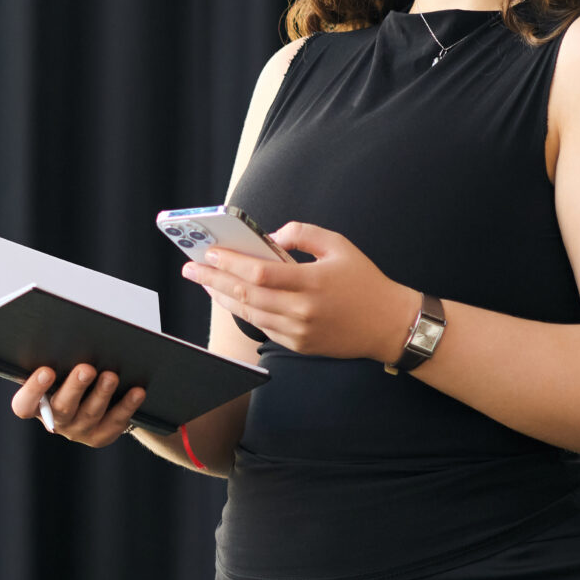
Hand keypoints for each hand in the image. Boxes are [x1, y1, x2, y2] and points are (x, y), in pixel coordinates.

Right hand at [12, 363, 145, 446]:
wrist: (92, 400)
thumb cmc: (68, 376)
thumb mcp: (59, 369)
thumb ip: (59, 360)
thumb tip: (71, 337)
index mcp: (36, 405)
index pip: (25, 404)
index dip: (33, 390)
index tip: (46, 371)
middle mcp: (55, 421)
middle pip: (62, 408)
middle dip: (75, 387)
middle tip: (86, 368)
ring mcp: (78, 431)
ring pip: (90, 414)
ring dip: (102, 394)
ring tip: (111, 376)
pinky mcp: (100, 436)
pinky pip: (115, 422)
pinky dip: (127, 406)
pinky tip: (137, 392)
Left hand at [183, 222, 422, 362]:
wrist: (388, 325)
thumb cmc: (364, 281)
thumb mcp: (339, 245)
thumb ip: (303, 233)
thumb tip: (270, 238)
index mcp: (311, 282)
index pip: (259, 274)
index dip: (230, 263)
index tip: (209, 252)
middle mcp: (302, 310)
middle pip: (245, 295)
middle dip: (213, 279)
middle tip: (190, 268)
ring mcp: (298, 332)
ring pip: (248, 314)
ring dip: (222, 297)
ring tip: (204, 281)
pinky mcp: (298, 345)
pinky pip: (262, 327)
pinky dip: (242, 311)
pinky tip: (229, 298)